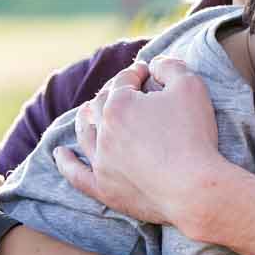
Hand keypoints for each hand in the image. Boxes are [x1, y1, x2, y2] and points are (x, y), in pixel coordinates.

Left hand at [55, 55, 222, 233]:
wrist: (194, 190)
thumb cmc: (194, 136)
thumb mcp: (191, 87)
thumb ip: (171, 66)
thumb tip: (155, 64)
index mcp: (120, 104)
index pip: (124, 81)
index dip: (136, 73)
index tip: (147, 72)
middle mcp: (104, 131)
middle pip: (102, 105)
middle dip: (113, 93)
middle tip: (125, 91)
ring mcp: (101, 161)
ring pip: (86, 135)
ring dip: (85, 120)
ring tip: (87, 112)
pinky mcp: (104, 189)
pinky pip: (77, 175)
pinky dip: (66, 163)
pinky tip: (60, 154)